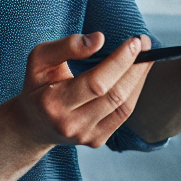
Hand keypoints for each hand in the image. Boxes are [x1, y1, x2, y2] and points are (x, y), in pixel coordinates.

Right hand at [11, 32, 152, 148]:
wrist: (32, 125)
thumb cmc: (37, 85)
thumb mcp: (39, 59)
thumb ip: (67, 46)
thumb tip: (100, 39)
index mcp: (53, 103)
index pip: (95, 83)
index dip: (119, 62)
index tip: (135, 41)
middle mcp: (71, 124)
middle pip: (114, 96)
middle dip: (136, 67)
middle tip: (146, 43)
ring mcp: (86, 136)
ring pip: (124, 106)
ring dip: (139, 79)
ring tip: (147, 55)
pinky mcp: (97, 140)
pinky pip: (123, 114)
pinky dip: (134, 92)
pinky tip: (137, 74)